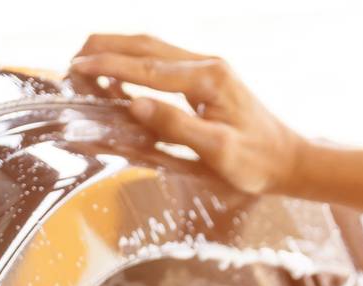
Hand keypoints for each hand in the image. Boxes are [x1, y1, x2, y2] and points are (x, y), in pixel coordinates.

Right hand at [68, 34, 304, 194]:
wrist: (291, 161)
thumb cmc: (258, 164)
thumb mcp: (218, 153)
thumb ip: (176, 128)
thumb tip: (133, 105)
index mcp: (209, 80)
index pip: (147, 68)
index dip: (109, 67)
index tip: (76, 68)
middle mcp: (207, 64)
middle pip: (145, 44)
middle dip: (105, 49)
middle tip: (71, 64)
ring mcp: (208, 67)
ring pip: (151, 47)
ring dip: (117, 52)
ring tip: (85, 65)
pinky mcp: (206, 78)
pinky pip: (161, 62)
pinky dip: (133, 64)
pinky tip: (118, 80)